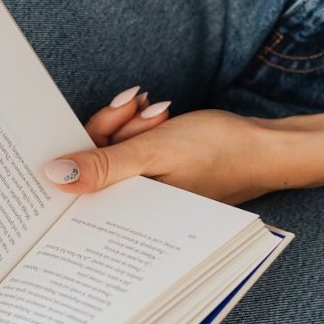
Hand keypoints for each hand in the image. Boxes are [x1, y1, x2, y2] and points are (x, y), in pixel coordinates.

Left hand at [45, 87, 323, 204]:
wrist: (268, 146)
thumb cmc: (220, 152)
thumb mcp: (154, 153)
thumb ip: (103, 166)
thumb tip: (54, 177)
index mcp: (132, 214)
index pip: (81, 189)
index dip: (81, 150)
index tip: (96, 122)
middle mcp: (135, 209)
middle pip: (94, 167)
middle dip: (112, 130)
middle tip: (137, 109)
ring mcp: (147, 192)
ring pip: (114, 153)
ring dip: (129, 125)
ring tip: (158, 112)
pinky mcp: (158, 176)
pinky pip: (133, 151)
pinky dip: (140, 129)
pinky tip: (160, 114)